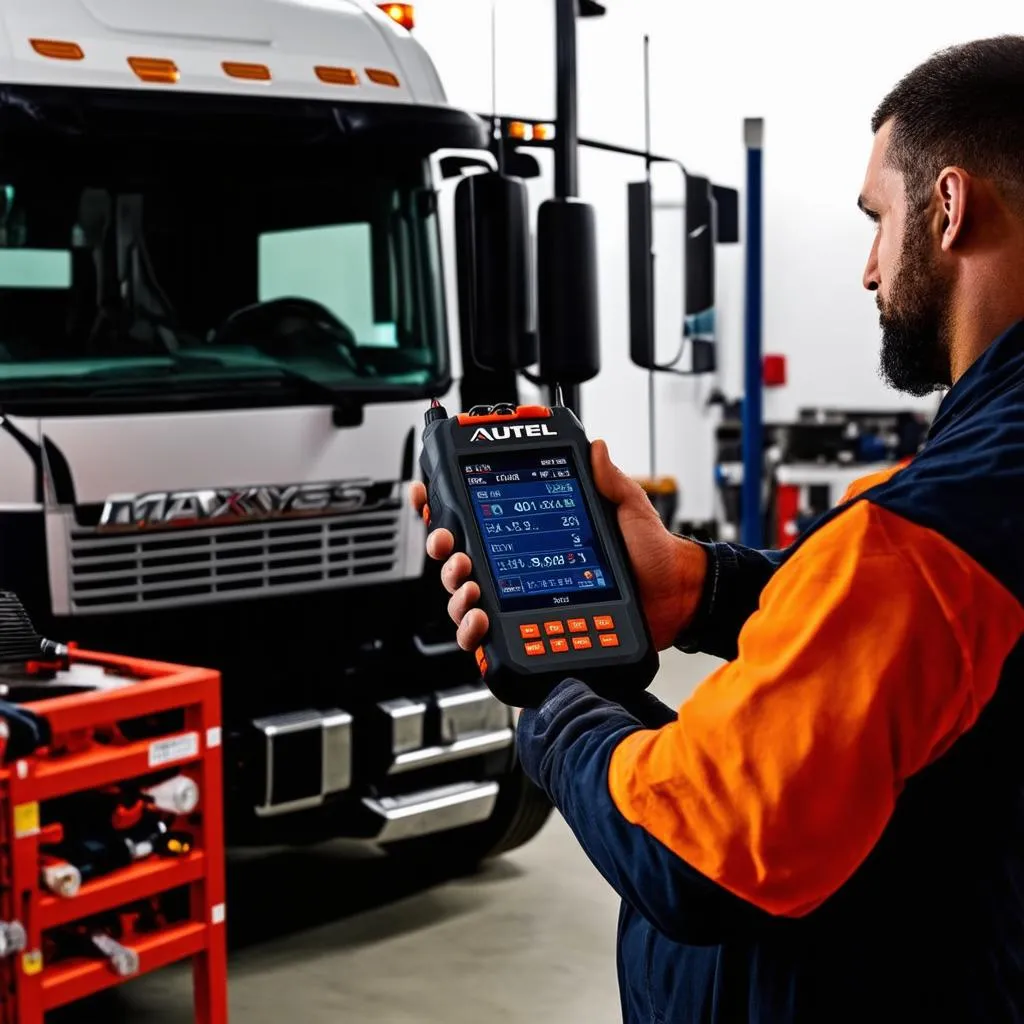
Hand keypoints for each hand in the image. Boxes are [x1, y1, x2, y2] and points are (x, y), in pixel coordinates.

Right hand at [410, 440, 707, 651]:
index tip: (428, 493)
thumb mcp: (628, 508)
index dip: (444, 504)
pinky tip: (481, 621)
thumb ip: (609, 479)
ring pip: (463, 598)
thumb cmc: (650, 557)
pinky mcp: (527, 634)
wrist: (673, 600)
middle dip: (443, 548)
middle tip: (452, 546)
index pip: (478, 516)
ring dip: (455, 590)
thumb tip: (597, 448)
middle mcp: (518, 567)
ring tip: (471, 587)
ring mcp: (519, 602)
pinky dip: (472, 632)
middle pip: (458, 557)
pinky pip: (485, 639)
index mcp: (531, 532)